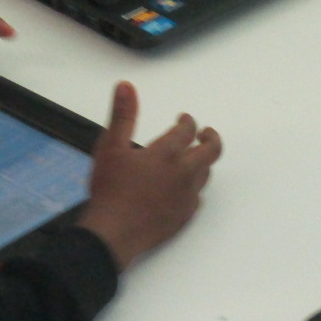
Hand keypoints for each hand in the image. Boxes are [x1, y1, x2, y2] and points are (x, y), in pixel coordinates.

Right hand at [77, 82, 220, 269]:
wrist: (114, 233)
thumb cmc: (109, 189)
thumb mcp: (110, 147)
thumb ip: (122, 116)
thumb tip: (126, 86)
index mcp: (167, 153)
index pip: (188, 130)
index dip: (188, 121)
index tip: (185, 118)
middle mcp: (183, 173)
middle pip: (211, 151)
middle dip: (211, 138)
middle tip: (206, 133)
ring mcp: (186, 196)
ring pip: (206, 174)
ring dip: (203, 162)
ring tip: (195, 158)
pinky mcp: (184, 216)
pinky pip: (198, 198)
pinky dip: (195, 187)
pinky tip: (187, 189)